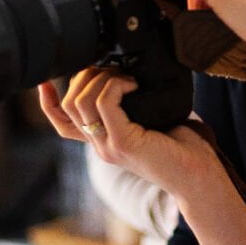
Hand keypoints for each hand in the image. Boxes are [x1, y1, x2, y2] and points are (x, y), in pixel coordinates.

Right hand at [36, 73, 220, 201]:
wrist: (199, 175)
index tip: (46, 78)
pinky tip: (134, 85)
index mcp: (102, 140)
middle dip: (86, 76)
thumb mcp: (150, 119)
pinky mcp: (123, 143)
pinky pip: (104, 103)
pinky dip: (116, 85)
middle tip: (114, 69)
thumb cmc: (182, 145)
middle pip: (68, 104)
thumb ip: (131, 104)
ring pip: (81, 101)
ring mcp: (108, 146)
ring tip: (126, 77)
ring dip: (102, 78)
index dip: (47, 100)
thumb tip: (126, 69)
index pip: (61, 122)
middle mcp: (99, 145)